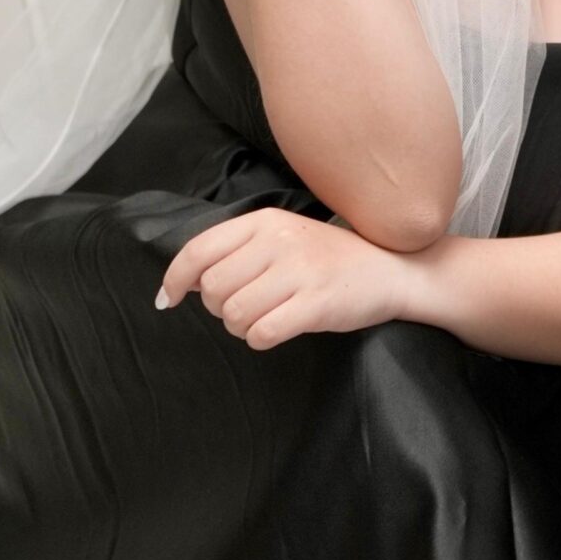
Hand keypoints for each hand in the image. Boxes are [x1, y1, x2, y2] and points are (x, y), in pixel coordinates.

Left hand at [158, 206, 417, 349]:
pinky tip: (279, 329)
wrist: (393, 269)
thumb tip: (180, 283)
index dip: (175, 278)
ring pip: (233, 314)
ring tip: (266, 317)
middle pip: (212, 288)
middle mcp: (280, 240)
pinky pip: (262, 333)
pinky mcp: (317, 303)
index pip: (199, 249)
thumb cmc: (330, 259)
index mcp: (266, 220)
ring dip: (242, 326)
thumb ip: (238, 250)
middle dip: (219, 307)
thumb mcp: (285, 237)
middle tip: (246, 306)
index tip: (167, 300)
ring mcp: (300, 271)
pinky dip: (262, 339)